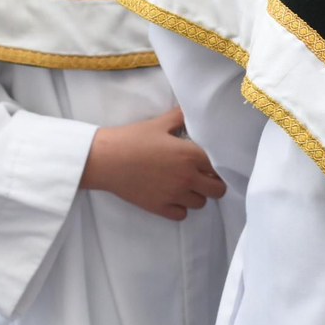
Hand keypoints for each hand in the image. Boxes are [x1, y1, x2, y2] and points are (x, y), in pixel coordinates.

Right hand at [79, 107, 226, 220]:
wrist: (104, 159)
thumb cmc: (132, 139)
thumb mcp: (160, 123)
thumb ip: (180, 116)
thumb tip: (191, 109)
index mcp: (191, 155)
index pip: (220, 166)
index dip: (218, 165)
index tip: (210, 163)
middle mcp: (187, 177)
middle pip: (218, 190)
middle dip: (214, 183)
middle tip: (202, 176)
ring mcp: (173, 194)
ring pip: (201, 203)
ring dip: (197, 195)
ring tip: (186, 186)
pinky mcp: (158, 207)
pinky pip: (181, 215)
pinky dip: (180, 208)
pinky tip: (173, 197)